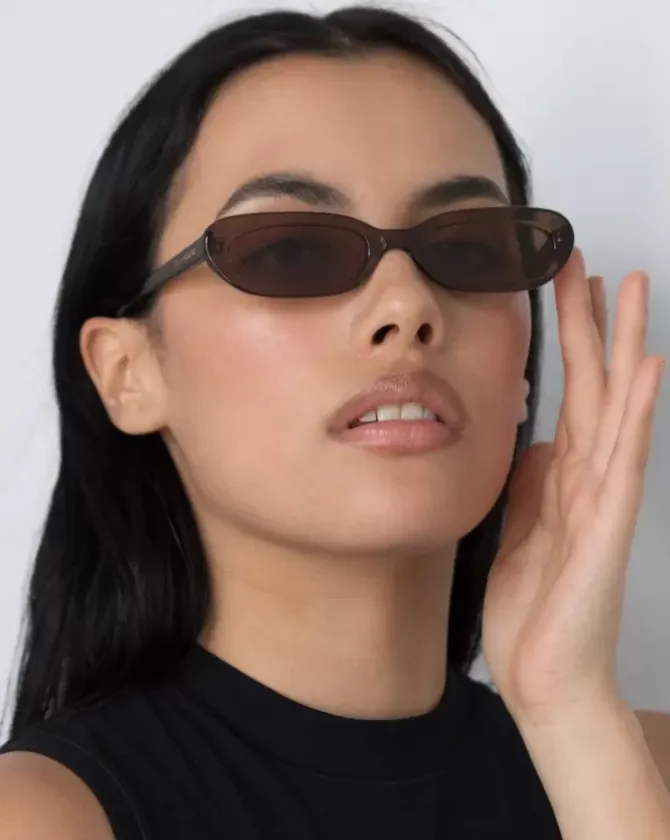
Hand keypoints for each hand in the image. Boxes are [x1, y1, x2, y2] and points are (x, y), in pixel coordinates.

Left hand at [482, 249, 665, 724]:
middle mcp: (590, 477)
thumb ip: (531, 484)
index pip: (568, 391)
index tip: (557, 287)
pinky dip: (637, 413)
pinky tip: (647, 369)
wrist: (544, 675)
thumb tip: (536, 443)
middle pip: (593, 383)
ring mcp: (604, 498)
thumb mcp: (519, 528)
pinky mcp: (607, 528)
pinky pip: (623, 460)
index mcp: (564, 476)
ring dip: (625, 346)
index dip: (564, 339)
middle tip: (586, 261)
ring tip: (632, 289)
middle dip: (590, 321)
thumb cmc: (535, 607)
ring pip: (616, 406)